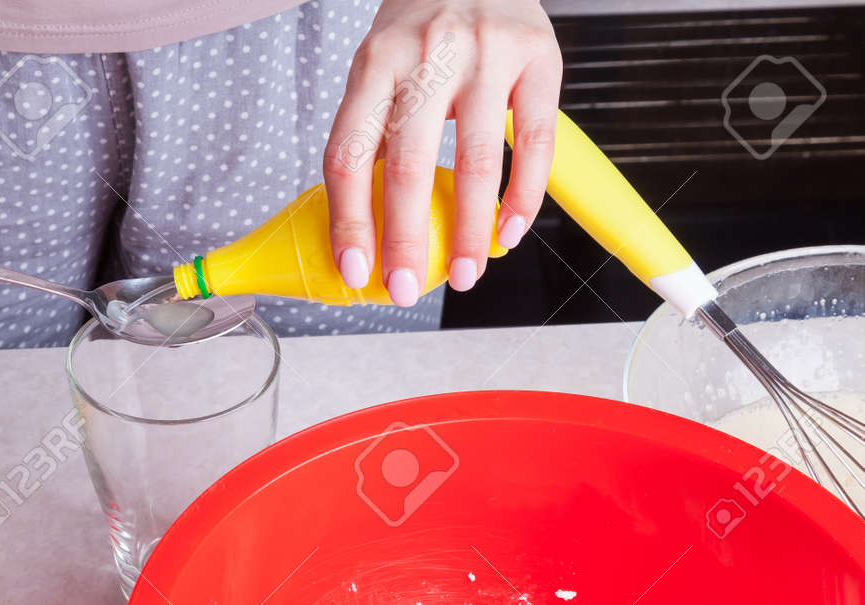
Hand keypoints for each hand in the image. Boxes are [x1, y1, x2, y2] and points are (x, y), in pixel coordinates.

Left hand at [325, 0, 560, 302]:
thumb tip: (366, 228)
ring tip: (463, 276)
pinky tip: (508, 234)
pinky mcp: (540, 57)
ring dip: (468, 232)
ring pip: (475, 161)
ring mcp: (487, 53)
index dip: (349, 220)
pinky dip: (523, 197)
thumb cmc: (422, 29)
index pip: (349, 153)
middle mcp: (427, 54)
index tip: (354, 270)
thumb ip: (375, 133)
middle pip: (408, 165)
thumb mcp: (382, 67)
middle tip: (404, 291)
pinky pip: (535, 142)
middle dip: (404, 241)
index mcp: (374, 62)